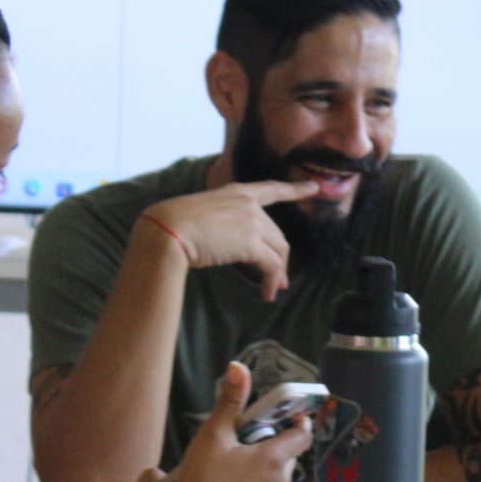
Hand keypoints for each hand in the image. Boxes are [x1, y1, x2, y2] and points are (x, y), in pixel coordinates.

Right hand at [141, 180, 322, 300]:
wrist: (166, 230)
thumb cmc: (172, 226)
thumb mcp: (200, 215)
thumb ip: (220, 223)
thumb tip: (227, 245)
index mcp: (235, 192)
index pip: (271, 189)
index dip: (295, 190)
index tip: (314, 188)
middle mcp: (248, 204)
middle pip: (277, 234)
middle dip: (281, 258)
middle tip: (280, 280)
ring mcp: (251, 221)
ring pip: (278, 250)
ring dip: (278, 272)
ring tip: (272, 289)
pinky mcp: (251, 242)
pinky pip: (272, 265)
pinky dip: (272, 280)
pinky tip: (266, 292)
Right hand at [166, 364, 313, 481]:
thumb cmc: (202, 475)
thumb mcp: (214, 434)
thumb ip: (231, 400)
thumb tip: (238, 367)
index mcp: (274, 458)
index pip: (304, 435)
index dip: (299, 423)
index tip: (288, 417)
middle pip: (289, 456)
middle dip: (274, 447)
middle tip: (248, 444)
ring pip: (279, 478)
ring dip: (267, 470)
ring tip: (239, 468)